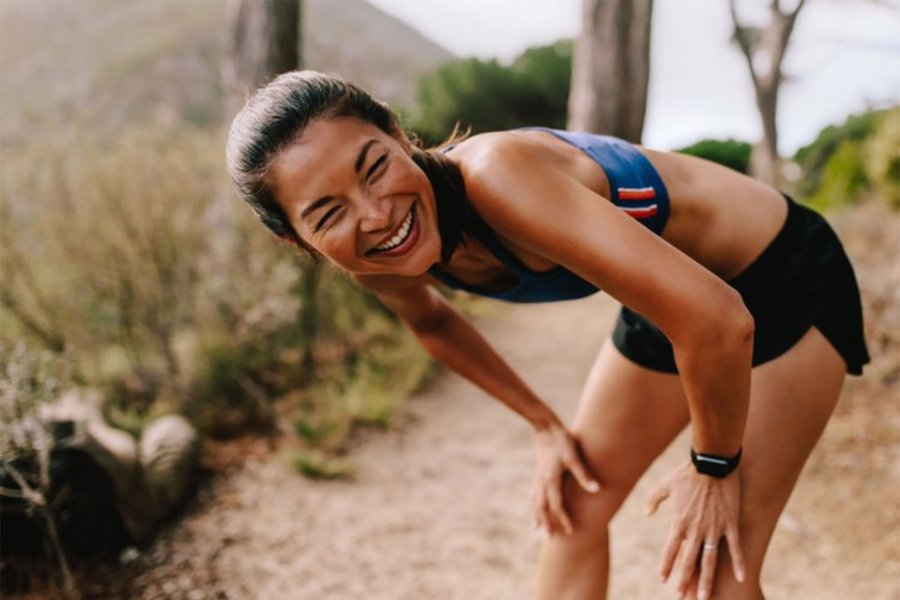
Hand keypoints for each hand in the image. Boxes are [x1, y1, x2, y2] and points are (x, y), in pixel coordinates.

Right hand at [531, 421, 599, 535]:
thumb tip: (597, 490)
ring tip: (537, 528)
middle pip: (543, 508)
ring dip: (538, 516)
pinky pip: (534, 493)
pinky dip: (534, 503)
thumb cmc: (562, 441)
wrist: (546, 427)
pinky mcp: (538, 472)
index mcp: (551, 480)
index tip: (570, 531)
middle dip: (547, 523)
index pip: (557, 505)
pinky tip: (534, 505)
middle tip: (550, 538)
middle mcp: (542, 481)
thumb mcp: (574, 457)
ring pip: (536, 501)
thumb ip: (583, 475)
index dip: (564, 519)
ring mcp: (538, 477)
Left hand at [645, 461, 746, 599]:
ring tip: (703, 597)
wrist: (712, 463)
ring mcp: (714, 528)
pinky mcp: (730, 524)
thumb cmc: (687, 472)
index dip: (667, 566)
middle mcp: (695, 529)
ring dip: (706, 580)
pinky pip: (735, 548)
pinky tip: (741, 578)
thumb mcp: (665, 485)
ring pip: (709, 561)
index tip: (663, 580)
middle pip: (688, 561)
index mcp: (679, 521)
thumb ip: (654, 500)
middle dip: (683, 580)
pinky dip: (738, 564)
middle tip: (680, 596)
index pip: (670, 550)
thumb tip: (646, 514)